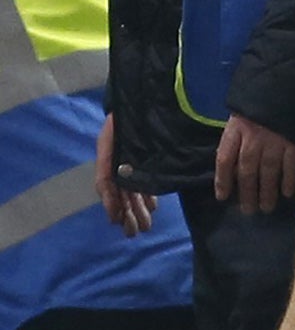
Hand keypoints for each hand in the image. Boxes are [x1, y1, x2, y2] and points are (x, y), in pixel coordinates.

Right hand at [95, 113, 157, 234]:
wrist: (139, 96)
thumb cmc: (129, 113)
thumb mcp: (121, 131)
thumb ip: (121, 155)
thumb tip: (126, 182)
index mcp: (109, 153)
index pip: (106, 182)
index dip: (111, 202)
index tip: (115, 220)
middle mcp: (117, 159)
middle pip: (120, 191)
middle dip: (127, 213)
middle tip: (134, 233)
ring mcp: (129, 160)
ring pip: (132, 189)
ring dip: (137, 208)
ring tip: (146, 225)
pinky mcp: (142, 159)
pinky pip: (142, 180)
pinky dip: (148, 194)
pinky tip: (153, 206)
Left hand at [214, 112, 294, 214]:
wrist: (284, 84)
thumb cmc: (259, 103)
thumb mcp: (240, 115)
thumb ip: (237, 137)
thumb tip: (234, 162)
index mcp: (236, 130)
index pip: (225, 159)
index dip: (223, 180)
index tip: (223, 197)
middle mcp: (253, 139)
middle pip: (247, 171)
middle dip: (247, 193)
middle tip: (249, 211)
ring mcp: (274, 142)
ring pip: (268, 172)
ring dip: (267, 192)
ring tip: (266, 207)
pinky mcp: (294, 142)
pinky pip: (291, 165)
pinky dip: (289, 180)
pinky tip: (288, 193)